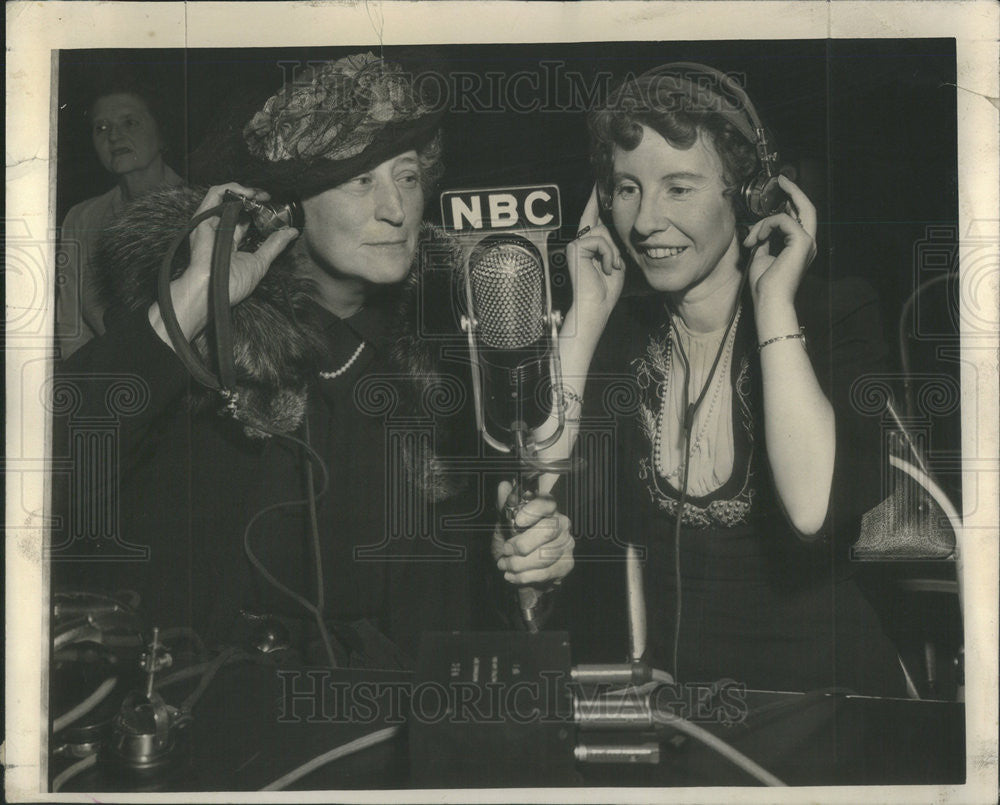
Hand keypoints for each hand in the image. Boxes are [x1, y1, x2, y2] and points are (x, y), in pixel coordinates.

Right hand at [151, 183, 299, 343]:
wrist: (212, 290)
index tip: (274, 208)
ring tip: (261, 194)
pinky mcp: (202, 217)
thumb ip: (274, 245)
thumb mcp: (260, 261)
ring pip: (226, 197)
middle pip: (237, 207)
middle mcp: (219, 231)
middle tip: (269, 197)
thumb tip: (292, 232)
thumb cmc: (232, 283)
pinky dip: (232, 188)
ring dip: (245, 191)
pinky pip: (214, 194)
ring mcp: (211, 223)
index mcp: (231, 242)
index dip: (260, 212)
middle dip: (254, 199)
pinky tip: (248, 193)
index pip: (246, 221)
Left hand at [492, 481, 574, 586]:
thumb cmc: (513, 541)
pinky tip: (513, 576)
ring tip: (504, 565)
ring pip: (546, 555)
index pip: (547, 503)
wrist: (519, 568)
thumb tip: (503, 486)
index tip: (518, 521)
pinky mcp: (566, 564)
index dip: (534, 511)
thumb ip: (505, 506)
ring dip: (520, 563)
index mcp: (547, 509)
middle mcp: (561, 523)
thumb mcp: (504, 523)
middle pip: (549, 530)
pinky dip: (525, 576)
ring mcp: (566, 544)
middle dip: (523, 543)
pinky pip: (547, 572)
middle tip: (506, 550)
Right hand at [565, 187, 624, 334]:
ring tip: (610, 268)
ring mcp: (576, 243)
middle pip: (600, 222)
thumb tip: (619, 225)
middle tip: (611, 251)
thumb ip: (614, 242)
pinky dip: (608, 255)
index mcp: (588, 243)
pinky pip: (599, 240)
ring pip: (603, 233)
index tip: (598, 183)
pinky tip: (605, 268)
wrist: (596, 305)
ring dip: (614, 252)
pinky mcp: (575, 247)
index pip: (593, 215)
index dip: (596, 200)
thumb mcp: (616, 259)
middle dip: (611, 236)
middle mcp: (579, 241)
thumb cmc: (607, 287)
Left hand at [743, 175, 816, 308]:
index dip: (791, 201)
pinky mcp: (801, 241)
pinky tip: (756, 241)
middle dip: (794, 191)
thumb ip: (765, 239)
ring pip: (790, 213)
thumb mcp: (762, 256)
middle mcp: (808, 243)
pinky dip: (766, 227)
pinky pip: (783, 220)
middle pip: (807, 208)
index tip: (780, 189)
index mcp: (800, 247)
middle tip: (781, 179)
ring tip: (752, 238)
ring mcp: (808, 242)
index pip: (799, 217)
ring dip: (765, 222)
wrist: (768, 300)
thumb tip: (761, 227)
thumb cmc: (764, 284)